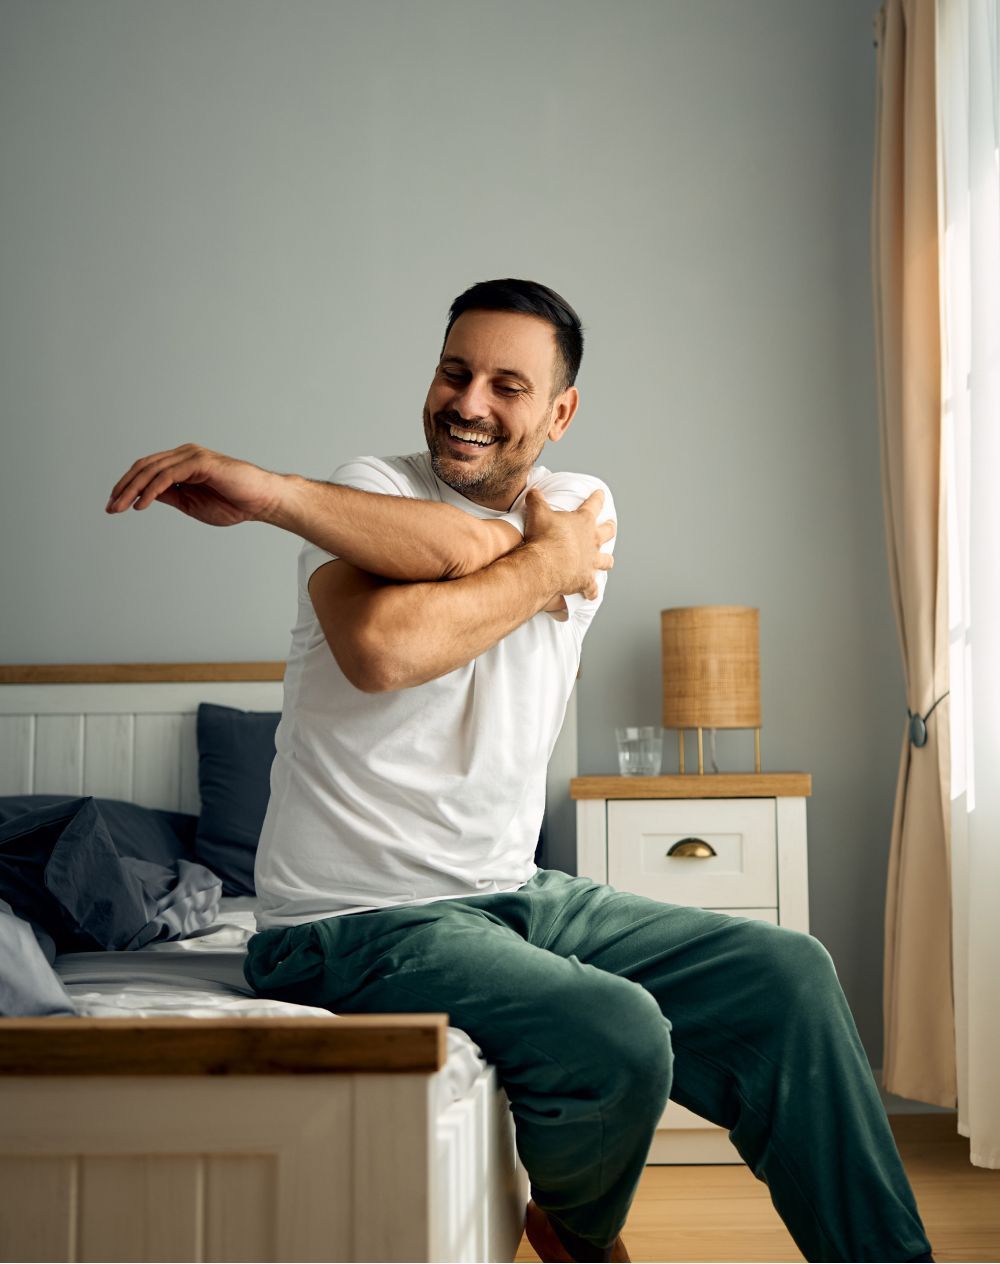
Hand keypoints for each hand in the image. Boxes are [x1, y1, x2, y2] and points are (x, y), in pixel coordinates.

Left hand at [105, 444, 281, 526]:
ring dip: (132, 489)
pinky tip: (141, 503)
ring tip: (120, 506)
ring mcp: (192, 456)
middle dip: (123, 487)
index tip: (115, 505)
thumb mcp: (192, 504)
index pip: (147, 470)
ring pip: (152, 469)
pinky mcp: (200, 462)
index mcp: (182, 463)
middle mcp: (184, 455)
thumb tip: (145, 496)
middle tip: (110, 508)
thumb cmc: (234, 503)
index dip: (128, 486)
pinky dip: (152, 490)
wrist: (262, 501)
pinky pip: (168, 475)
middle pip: (144, 467)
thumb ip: (171, 496)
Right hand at [523, 488, 615, 600]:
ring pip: (605, 560)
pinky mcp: (585, 580)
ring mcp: (591, 561)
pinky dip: (592, 591)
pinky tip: (591, 594)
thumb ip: (537, 500)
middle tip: (611, 525)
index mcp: (583, 522)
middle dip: (609, 528)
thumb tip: (533, 491)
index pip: (593, 505)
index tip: (601, 494)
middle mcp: (592, 541)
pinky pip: (592, 588)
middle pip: (607, 532)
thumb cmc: (544, 537)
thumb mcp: (538, 513)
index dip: (597, 498)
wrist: (546, 564)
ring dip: (606, 560)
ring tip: (608, 561)